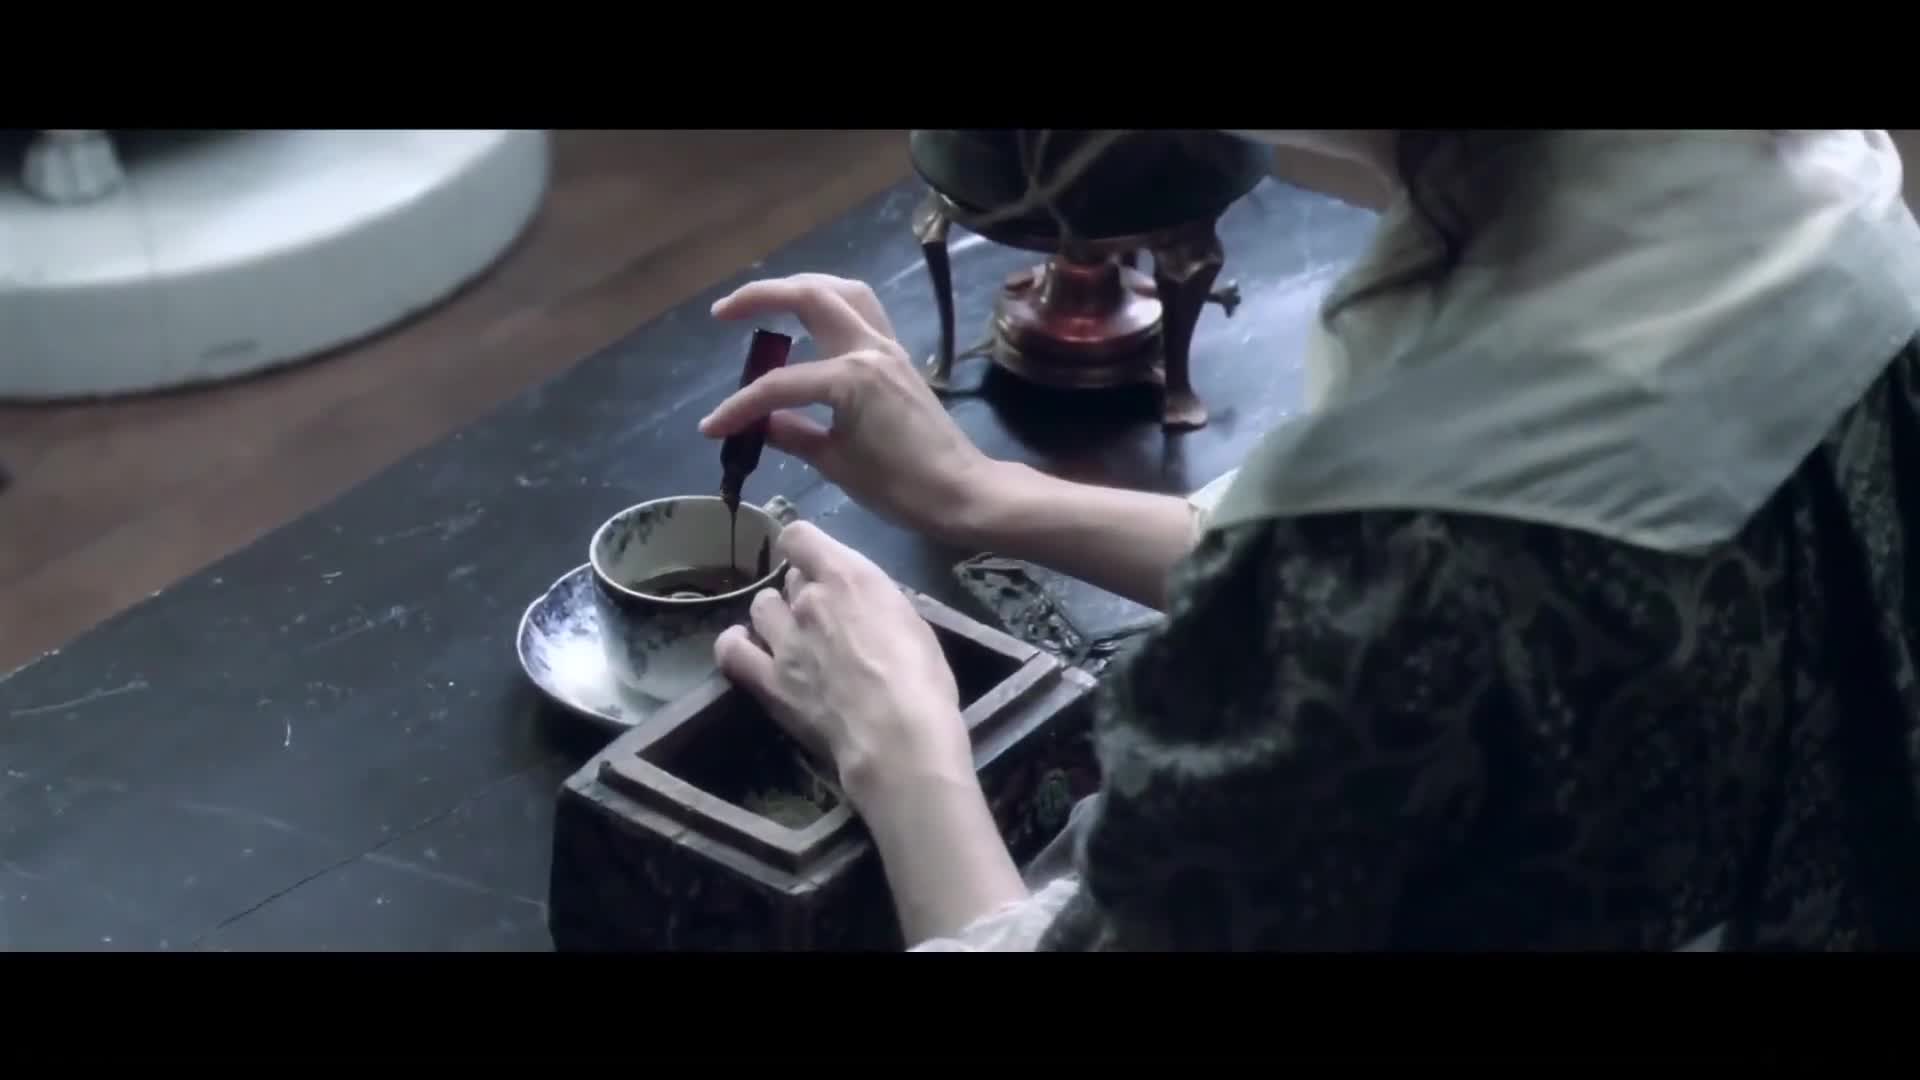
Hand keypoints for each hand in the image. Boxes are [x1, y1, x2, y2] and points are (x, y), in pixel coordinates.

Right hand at [700, 273, 998, 542]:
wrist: (962, 492)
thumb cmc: (901, 488)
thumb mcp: (836, 464)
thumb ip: (791, 435)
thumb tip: (757, 423)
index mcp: (851, 378)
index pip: (779, 384)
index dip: (739, 407)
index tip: (711, 427)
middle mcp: (869, 348)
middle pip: (810, 297)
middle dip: (761, 296)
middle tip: (723, 313)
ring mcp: (888, 347)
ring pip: (843, 291)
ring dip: (802, 287)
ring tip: (767, 301)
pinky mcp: (898, 357)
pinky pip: (863, 312)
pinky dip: (832, 305)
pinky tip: (810, 322)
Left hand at [713, 520, 973, 807]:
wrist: (896, 736)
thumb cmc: (922, 679)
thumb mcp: (911, 622)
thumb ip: (875, 604)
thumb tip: (861, 607)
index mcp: (847, 577)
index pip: (800, 536)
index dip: (805, 548)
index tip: (819, 565)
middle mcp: (808, 599)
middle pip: (791, 579)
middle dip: (805, 591)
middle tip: (825, 617)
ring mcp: (783, 640)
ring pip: (761, 606)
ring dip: (774, 615)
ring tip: (790, 634)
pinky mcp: (768, 681)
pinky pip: (732, 651)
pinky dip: (736, 643)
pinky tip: (747, 646)